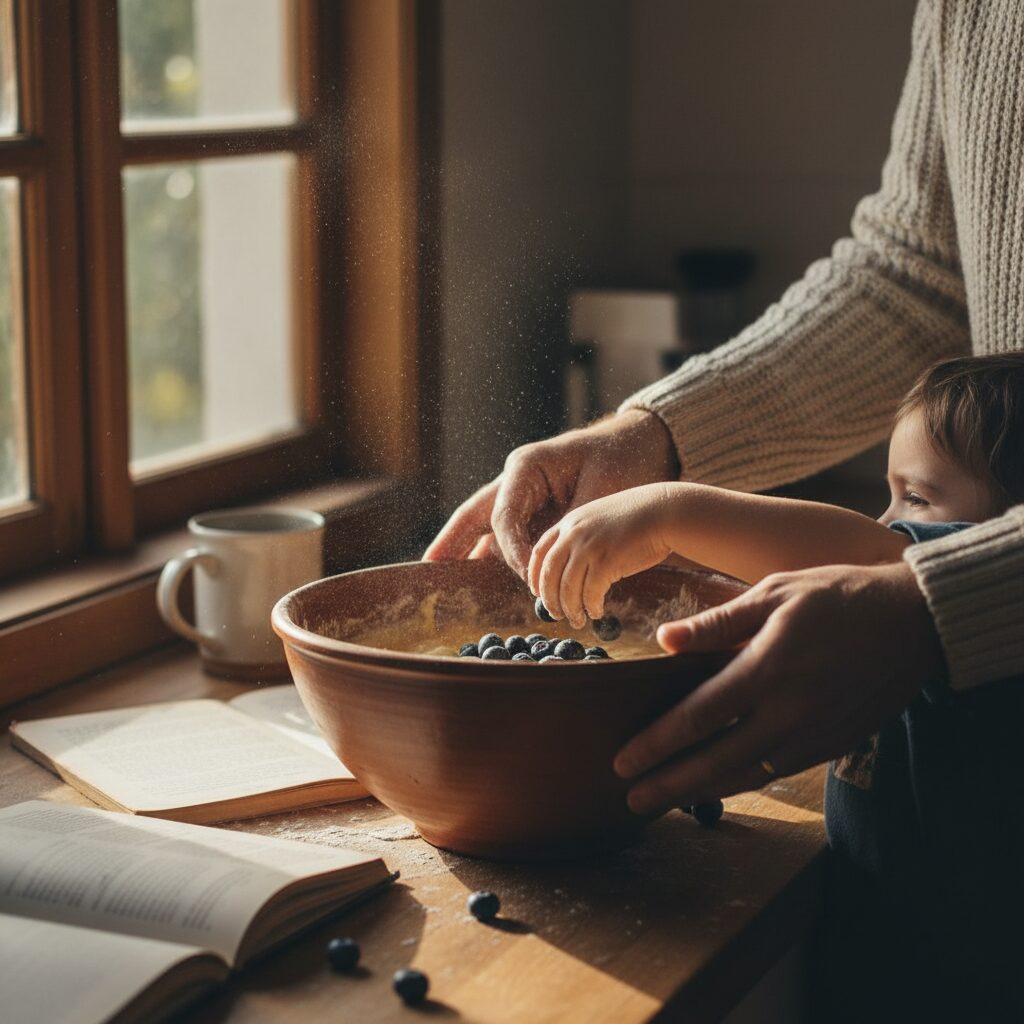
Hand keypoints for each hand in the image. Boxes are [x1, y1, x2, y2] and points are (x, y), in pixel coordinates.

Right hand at [422, 410, 678, 577]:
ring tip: (440, 579)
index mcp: (527, 466)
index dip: (513, 553)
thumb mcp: (602, 491)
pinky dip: (495, 557)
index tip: (531, 579)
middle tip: (425, 568)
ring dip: (467, 553)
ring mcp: (524, 496)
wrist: (645, 445)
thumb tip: (552, 564)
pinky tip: (480, 579)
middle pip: (474, 516)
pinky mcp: (537, 510)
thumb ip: (572, 526)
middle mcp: (517, 481)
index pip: (504, 519)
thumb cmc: (624, 459)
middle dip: (450, 543)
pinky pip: (508, 536)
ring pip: (485, 528)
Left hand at [527, 484, 675, 628]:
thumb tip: (572, 565)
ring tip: (578, 619)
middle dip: (549, 599)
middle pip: (548, 574)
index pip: (538, 552)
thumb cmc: (637, 518)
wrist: (663, 511)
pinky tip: (597, 612)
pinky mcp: (606, 562)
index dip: (534, 576)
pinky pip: (590, 593)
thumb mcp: (599, 520)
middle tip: (556, 614)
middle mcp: (573, 534)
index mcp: (569, 522)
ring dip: (570, 609)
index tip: (536, 593)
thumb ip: (582, 536)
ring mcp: (588, 547)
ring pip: (567, 588)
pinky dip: (591, 607)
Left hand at [614, 561, 945, 813]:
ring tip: (666, 801)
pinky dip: (742, 781)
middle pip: (715, 761)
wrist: (915, 622)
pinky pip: (777, 771)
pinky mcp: (832, 744)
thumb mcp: (774, 593)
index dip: (656, 743)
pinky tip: (719, 784)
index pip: (697, 717)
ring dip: (701, 791)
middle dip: (668, 784)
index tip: (623, 760)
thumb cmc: (838, 595)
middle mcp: (787, 712)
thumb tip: (664, 640)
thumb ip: (718, 622)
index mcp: (766, 670)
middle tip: (631, 799)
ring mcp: (812, 734)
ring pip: (746, 775)